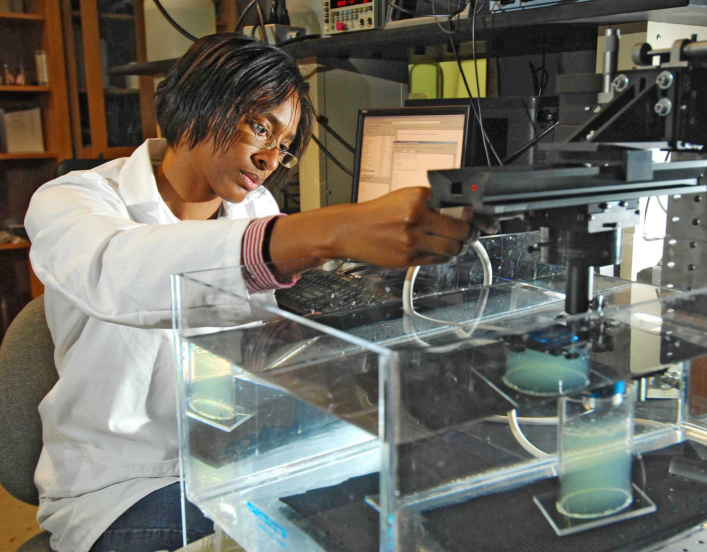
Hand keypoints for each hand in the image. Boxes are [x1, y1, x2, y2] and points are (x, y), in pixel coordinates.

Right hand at [269, 187, 497, 272]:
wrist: (351, 230)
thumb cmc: (379, 213)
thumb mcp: (405, 198)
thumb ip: (432, 203)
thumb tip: (462, 212)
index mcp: (418, 198)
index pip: (460, 207)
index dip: (476, 216)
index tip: (485, 220)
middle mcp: (417, 217)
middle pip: (461, 230)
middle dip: (470, 234)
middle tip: (472, 234)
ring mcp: (413, 240)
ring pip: (452, 249)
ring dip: (458, 248)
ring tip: (455, 244)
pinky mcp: (408, 258)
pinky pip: (437, 261)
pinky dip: (443, 257)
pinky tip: (439, 252)